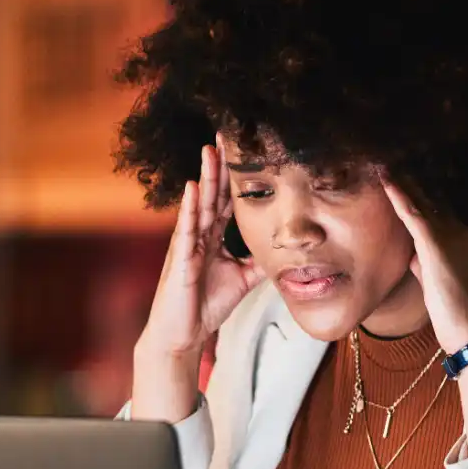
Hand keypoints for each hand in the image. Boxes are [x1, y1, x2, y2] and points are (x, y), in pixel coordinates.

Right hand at [137, 142, 263, 362]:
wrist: (183, 334)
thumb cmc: (205, 305)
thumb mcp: (243, 279)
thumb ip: (261, 262)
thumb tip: (287, 251)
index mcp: (212, 237)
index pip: (225, 199)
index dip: (234, 176)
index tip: (243, 149)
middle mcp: (198, 235)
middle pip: (212, 194)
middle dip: (219, 165)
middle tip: (226, 134)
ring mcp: (187, 245)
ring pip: (198, 205)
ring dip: (205, 178)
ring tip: (210, 151)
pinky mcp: (180, 261)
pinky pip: (185, 231)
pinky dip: (189, 209)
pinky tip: (192, 188)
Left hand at [382, 179, 467, 354]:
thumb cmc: (455, 312)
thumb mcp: (437, 282)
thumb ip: (425, 265)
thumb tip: (411, 255)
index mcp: (460, 238)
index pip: (434, 208)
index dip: (416, 192)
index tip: (397, 175)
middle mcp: (458, 231)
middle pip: (429, 199)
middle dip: (409, 181)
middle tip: (386, 159)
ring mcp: (449, 235)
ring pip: (421, 201)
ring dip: (401, 182)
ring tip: (383, 162)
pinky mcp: (436, 245)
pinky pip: (413, 214)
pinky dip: (399, 196)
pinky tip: (386, 180)